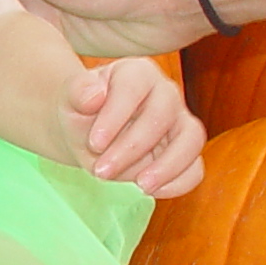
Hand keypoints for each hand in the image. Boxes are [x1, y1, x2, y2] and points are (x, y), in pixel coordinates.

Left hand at [61, 56, 203, 196]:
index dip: (115, 116)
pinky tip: (152, 191)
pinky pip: (195, 167)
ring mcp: (180, 121)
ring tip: (140, 186)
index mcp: (137, 72)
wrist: (89, 134)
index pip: (133, 87)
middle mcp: (165, 92)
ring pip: (191, 140)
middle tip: (101, 171)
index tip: (94, 143)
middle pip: (162, 115)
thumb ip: (78, 92)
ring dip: (167, 167)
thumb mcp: (70, 99)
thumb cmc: (82, 113)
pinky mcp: (185, 150)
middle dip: (131, 148)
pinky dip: (178, 182)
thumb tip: (94, 95)